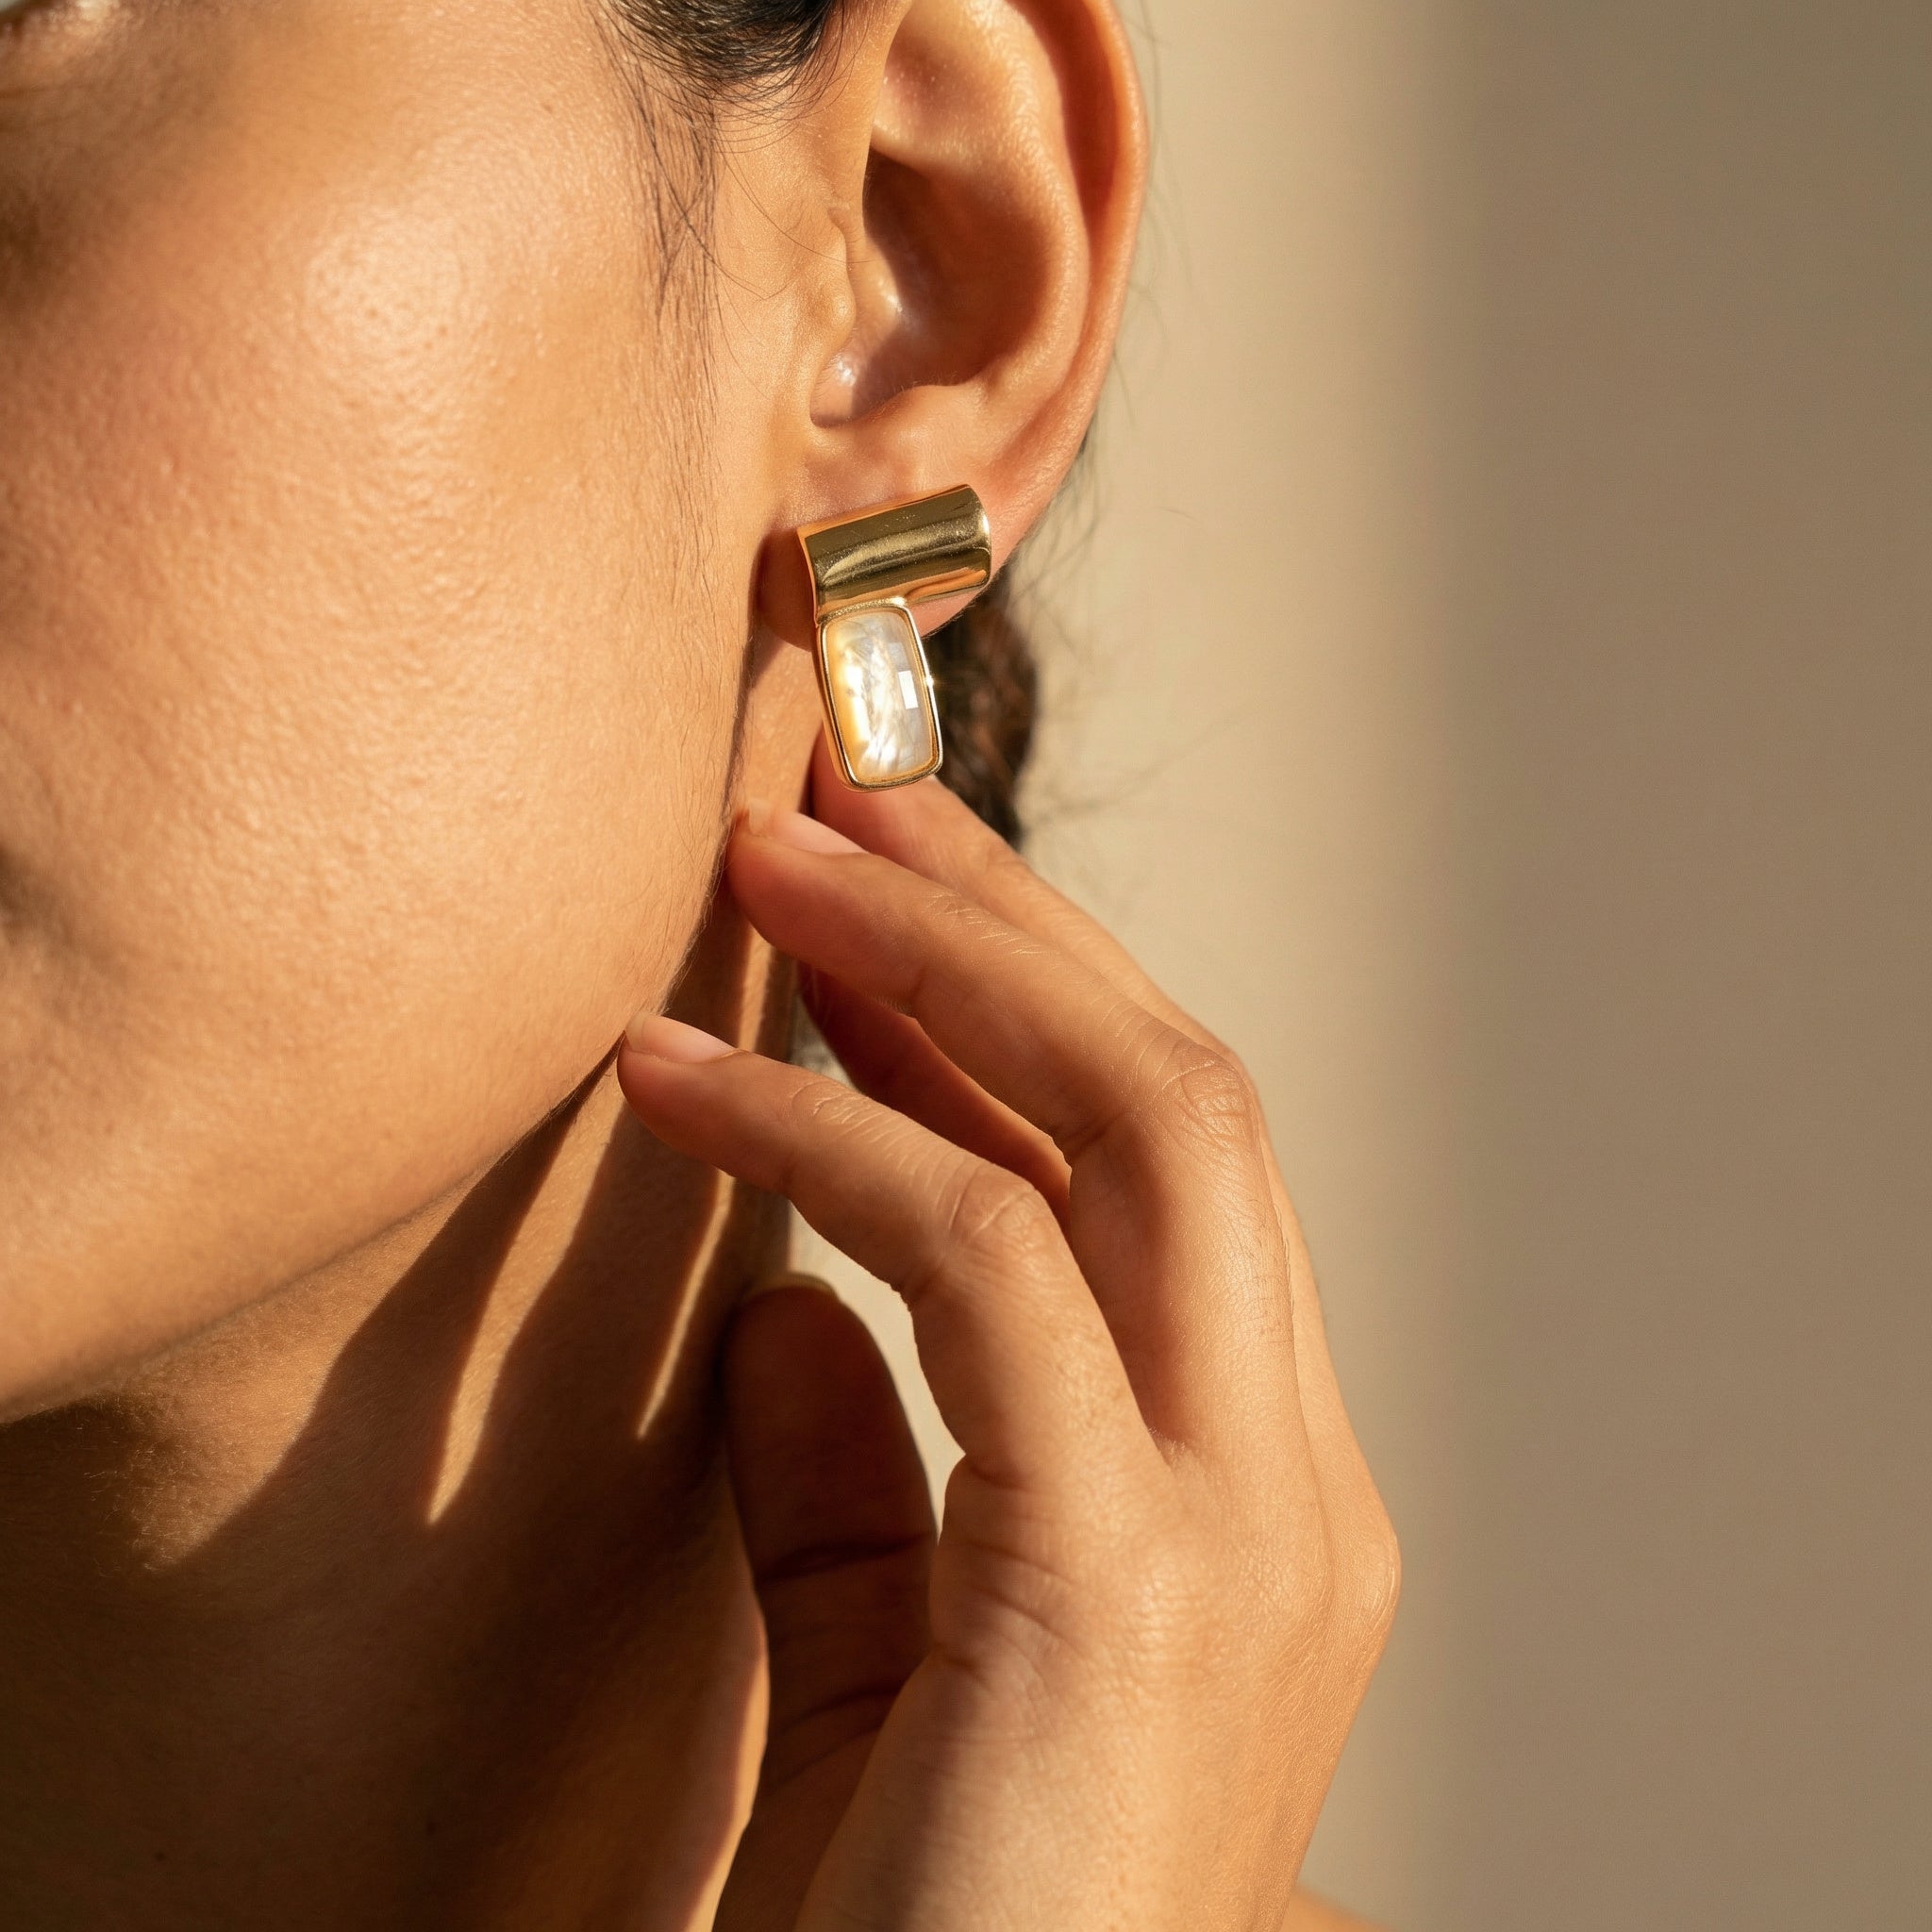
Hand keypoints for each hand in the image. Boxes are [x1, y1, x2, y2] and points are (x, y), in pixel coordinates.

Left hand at [617, 748, 1398, 1931]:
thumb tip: (787, 1314)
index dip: (1028, 1001)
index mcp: (1258, 1489)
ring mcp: (1246, 1524)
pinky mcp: (1135, 1580)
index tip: (886, 894)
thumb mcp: (896, 1660)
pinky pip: (981, 1266)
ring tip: (775, 861)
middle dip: (1015, 922)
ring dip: (947, 967)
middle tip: (852, 791)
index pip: (1172, 1165)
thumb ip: (865, 1483)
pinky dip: (828, 1143)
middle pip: (1190, 1095)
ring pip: (1149, 1128)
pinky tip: (681, 1083)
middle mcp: (1294, 1480)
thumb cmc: (926, 1920)